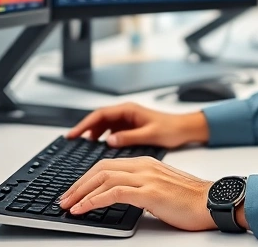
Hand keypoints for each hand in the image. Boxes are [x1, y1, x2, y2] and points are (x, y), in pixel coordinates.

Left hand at [58, 156, 215, 230]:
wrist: (212, 202)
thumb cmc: (191, 200)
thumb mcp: (160, 188)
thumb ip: (142, 187)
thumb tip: (122, 197)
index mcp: (145, 163)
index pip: (107, 165)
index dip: (86, 177)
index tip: (74, 190)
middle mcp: (143, 166)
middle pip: (100, 169)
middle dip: (78, 184)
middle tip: (64, 199)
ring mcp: (146, 177)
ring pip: (103, 179)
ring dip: (81, 193)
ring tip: (68, 205)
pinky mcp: (149, 192)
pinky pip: (114, 193)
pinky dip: (94, 200)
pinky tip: (84, 208)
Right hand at [66, 102, 208, 148]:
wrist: (185, 129)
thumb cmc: (171, 129)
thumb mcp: (150, 134)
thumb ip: (129, 137)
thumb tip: (109, 141)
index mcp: (129, 110)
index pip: (100, 115)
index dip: (84, 124)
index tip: (73, 134)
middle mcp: (126, 113)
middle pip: (99, 119)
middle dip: (85, 128)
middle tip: (72, 140)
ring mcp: (128, 120)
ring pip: (104, 124)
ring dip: (93, 133)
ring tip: (83, 145)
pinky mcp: (131, 127)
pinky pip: (112, 130)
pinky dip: (103, 137)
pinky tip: (100, 146)